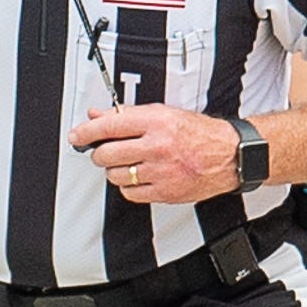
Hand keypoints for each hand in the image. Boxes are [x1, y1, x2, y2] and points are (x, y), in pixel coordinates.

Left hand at [71, 105, 241, 204]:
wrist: (230, 155)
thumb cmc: (200, 133)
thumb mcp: (165, 113)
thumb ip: (128, 115)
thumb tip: (97, 115)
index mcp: (157, 122)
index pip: (110, 126)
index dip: (86, 131)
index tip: (76, 135)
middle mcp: (157, 146)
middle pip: (107, 154)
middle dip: (99, 153)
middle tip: (105, 151)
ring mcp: (160, 171)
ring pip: (115, 175)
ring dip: (115, 170)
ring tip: (128, 163)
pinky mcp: (164, 191)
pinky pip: (130, 193)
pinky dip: (129, 186)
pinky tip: (138, 177)